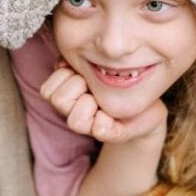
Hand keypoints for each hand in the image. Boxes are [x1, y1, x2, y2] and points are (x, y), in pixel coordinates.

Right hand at [39, 59, 165, 142]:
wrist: (147, 105)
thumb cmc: (119, 81)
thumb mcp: (94, 65)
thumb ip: (75, 60)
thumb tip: (64, 62)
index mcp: (70, 95)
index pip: (48, 90)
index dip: (64, 75)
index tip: (81, 71)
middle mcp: (76, 113)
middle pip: (57, 100)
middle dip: (77, 85)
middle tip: (94, 84)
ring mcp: (92, 127)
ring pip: (74, 121)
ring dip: (89, 104)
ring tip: (102, 100)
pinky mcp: (112, 135)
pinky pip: (100, 129)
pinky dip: (105, 121)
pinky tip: (114, 115)